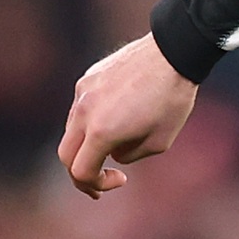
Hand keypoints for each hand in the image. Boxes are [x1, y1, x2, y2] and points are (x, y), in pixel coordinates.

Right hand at [58, 35, 199, 199]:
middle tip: (99, 182)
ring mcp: (82, 92)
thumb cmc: (172, 100)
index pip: (81, 171)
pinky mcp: (87, 77)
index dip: (97, 185)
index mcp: (101, 131)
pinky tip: (117, 118)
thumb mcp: (159, 142)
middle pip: (65, 155)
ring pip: (71, 130)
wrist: (172, 53)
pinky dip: (91, 122)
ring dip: (87, 146)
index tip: (120, 180)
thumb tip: (111, 152)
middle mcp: (84, 111)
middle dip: (81, 174)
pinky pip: (81, 108)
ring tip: (113, 147)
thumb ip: (128, 155)